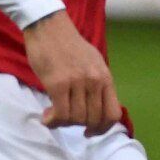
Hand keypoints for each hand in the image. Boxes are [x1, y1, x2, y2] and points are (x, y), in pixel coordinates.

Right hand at [24, 11, 121, 134]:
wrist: (49, 28)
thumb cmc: (68, 45)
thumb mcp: (93, 63)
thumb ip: (97, 83)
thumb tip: (97, 107)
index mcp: (105, 77)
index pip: (113, 113)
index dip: (103, 129)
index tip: (90, 132)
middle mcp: (95, 81)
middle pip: (94, 119)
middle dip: (80, 126)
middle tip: (66, 121)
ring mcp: (78, 82)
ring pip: (76, 119)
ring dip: (63, 123)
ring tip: (54, 116)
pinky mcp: (58, 84)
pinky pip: (61, 114)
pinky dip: (53, 121)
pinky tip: (47, 117)